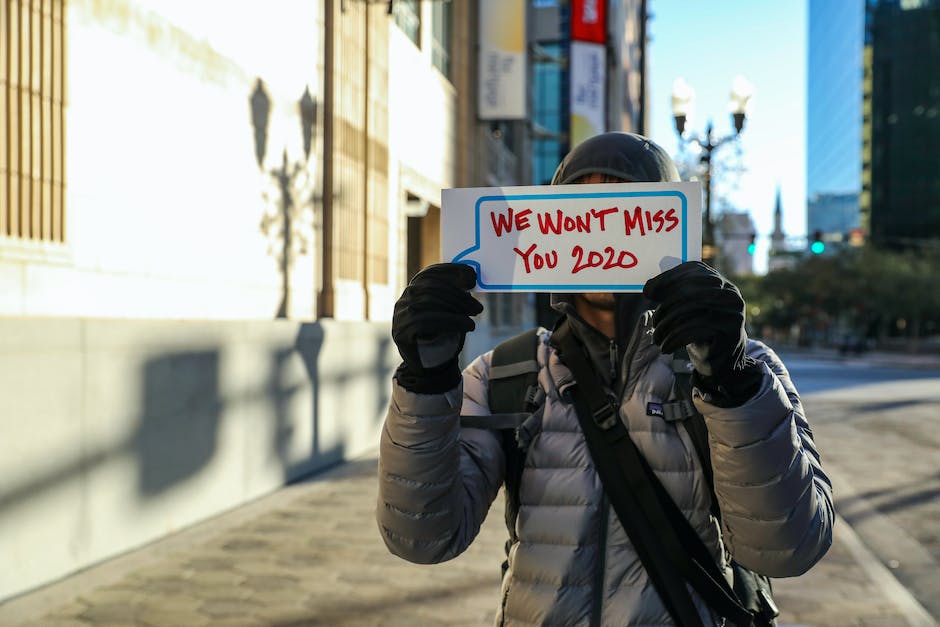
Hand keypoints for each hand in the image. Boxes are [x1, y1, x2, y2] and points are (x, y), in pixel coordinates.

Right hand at [392, 263, 482, 392]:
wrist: (429, 367)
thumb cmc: (442, 336)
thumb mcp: (450, 312)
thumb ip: (456, 296)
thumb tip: (470, 278)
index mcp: (414, 291)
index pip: (429, 273)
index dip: (451, 271)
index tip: (472, 276)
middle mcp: (404, 300)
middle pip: (430, 288)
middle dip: (457, 295)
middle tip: (478, 308)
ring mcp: (400, 316)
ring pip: (428, 303)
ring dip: (456, 309)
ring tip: (473, 319)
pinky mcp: (401, 332)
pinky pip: (425, 321)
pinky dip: (450, 321)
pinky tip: (467, 326)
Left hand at [643, 261, 753, 385]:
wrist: (721, 361)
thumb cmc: (699, 331)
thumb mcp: (685, 309)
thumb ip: (671, 294)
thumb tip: (648, 288)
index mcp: (720, 283)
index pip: (693, 270)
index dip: (668, 278)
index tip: (648, 293)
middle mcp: (730, 294)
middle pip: (689, 291)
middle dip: (665, 306)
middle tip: (654, 323)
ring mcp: (733, 313)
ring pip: (689, 310)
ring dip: (666, 326)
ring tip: (657, 338)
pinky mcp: (730, 332)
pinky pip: (693, 330)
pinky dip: (674, 339)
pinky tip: (665, 348)